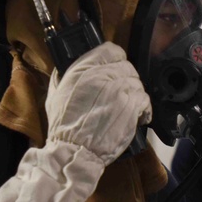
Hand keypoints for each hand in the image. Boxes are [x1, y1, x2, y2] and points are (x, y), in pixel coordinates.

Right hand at [45, 42, 150, 164]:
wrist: (75, 151)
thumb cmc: (64, 128)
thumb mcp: (56, 94)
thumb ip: (65, 76)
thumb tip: (72, 67)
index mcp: (82, 69)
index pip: (111, 50)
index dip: (116, 60)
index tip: (116, 69)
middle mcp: (101, 75)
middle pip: (127, 67)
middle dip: (126, 80)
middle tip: (121, 94)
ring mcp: (118, 90)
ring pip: (137, 83)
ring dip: (134, 95)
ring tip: (126, 108)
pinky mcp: (131, 106)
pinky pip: (145, 99)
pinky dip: (144, 109)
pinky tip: (136, 116)